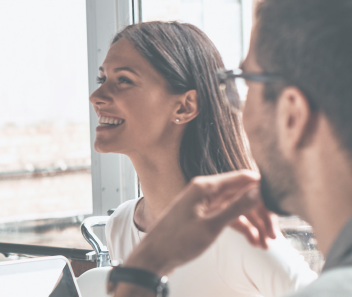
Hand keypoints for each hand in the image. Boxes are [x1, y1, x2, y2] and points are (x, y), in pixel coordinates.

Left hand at [123, 171, 275, 276]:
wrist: (155, 256)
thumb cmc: (177, 241)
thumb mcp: (211, 226)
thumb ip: (236, 208)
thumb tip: (258, 190)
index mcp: (205, 186)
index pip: (243, 178)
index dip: (263, 191)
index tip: (280, 207)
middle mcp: (205, 191)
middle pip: (243, 195)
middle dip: (261, 214)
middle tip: (274, 235)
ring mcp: (205, 203)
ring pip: (238, 208)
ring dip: (254, 224)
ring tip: (266, 244)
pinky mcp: (205, 215)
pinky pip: (229, 217)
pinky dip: (243, 228)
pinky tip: (254, 242)